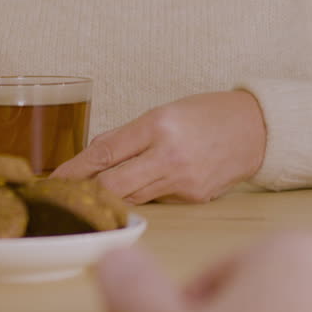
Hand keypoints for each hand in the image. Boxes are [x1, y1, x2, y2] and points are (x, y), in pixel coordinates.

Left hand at [51, 91, 265, 204]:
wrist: (257, 129)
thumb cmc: (208, 114)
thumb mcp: (164, 111)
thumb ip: (128, 135)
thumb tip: (93, 156)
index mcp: (158, 125)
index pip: (104, 153)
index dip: (75, 170)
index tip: (54, 179)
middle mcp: (170, 155)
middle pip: (113, 185)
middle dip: (86, 192)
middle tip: (65, 196)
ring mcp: (183, 181)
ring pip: (132, 197)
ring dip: (112, 196)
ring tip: (95, 192)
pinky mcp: (194, 199)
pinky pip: (157, 201)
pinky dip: (144, 195)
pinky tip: (145, 186)